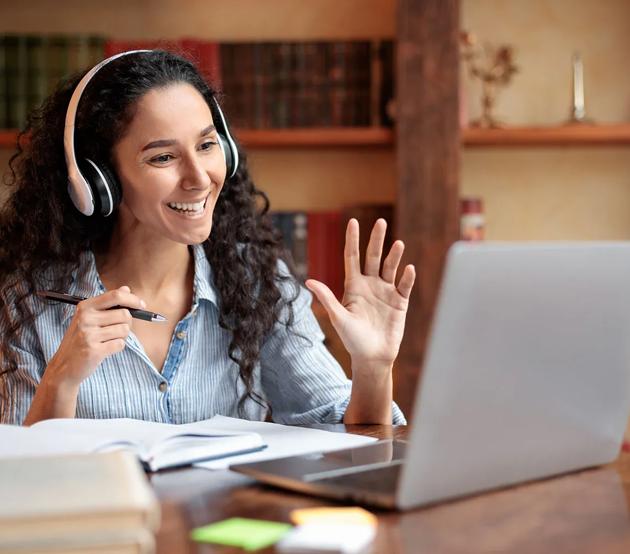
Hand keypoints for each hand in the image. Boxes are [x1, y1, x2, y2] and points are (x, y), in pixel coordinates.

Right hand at [45, 286, 145, 388]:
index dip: (133, 299)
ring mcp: (89, 335)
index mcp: (85, 307)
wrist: (64, 367)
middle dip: (127, 323)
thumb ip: (108, 303)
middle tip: (116, 330)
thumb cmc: (80, 340)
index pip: (116, 296)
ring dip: (121, 336)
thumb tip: (126, 289)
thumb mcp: (89, 318)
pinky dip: (117, 347)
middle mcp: (86, 318)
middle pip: (124, 314)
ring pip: (124, 330)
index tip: (142, 305)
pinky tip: (105, 349)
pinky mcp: (94, 350)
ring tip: (107, 340)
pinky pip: (120, 344)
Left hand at [305, 218, 414, 368]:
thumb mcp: (338, 318)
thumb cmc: (352, 339)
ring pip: (391, 268)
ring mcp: (386, 292)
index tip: (353, 222)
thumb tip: (309, 281)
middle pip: (373, 257)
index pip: (352, 258)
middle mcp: (370, 285)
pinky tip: (409, 268)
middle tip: (380, 222)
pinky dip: (407, 277)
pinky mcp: (400, 302)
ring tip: (398, 244)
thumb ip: (327, 298)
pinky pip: (404, 286)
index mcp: (353, 286)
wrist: (372, 357)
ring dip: (394, 256)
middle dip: (376, 240)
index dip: (352, 240)